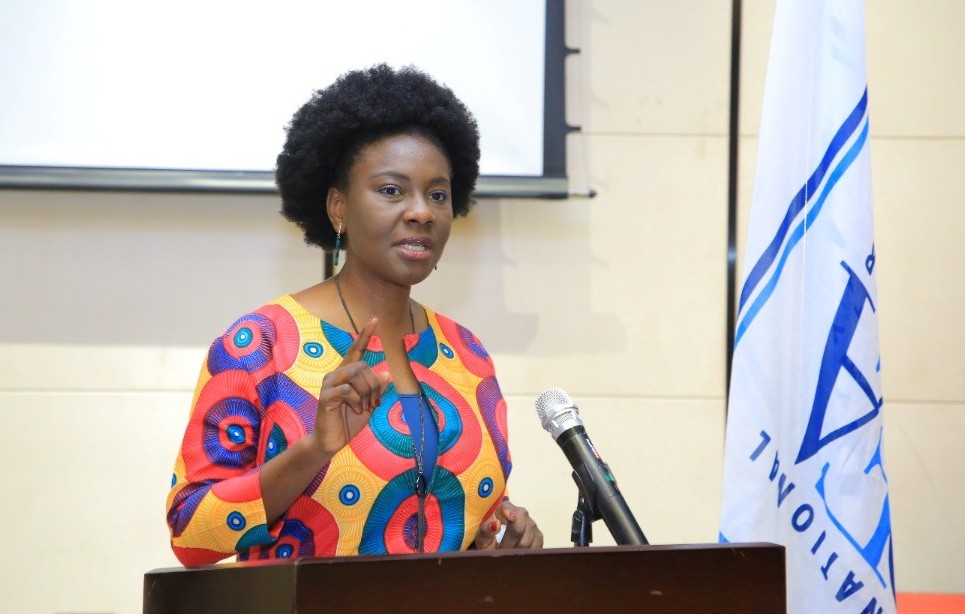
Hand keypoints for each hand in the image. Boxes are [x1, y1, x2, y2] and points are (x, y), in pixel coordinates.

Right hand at [311, 317, 391, 453]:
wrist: (331, 440)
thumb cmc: (349, 420)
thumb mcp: (369, 403)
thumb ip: (377, 389)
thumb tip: (387, 373)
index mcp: (346, 373)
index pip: (356, 349)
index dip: (365, 335)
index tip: (375, 319)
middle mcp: (336, 374)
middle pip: (362, 366)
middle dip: (374, 384)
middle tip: (374, 402)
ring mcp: (329, 384)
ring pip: (355, 374)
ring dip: (367, 392)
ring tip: (365, 407)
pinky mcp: (325, 397)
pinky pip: (347, 390)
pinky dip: (357, 400)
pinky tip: (356, 409)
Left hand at [473, 500, 543, 549]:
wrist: (496, 548)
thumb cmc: (488, 541)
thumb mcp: (481, 538)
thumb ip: (485, 531)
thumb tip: (496, 524)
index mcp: (504, 508)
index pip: (507, 508)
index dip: (508, 513)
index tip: (506, 520)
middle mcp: (521, 513)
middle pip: (518, 528)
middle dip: (507, 544)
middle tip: (500, 552)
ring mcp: (532, 525)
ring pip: (526, 542)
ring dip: (515, 552)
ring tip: (506, 555)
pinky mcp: (538, 537)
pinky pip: (534, 549)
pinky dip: (524, 555)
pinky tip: (516, 557)